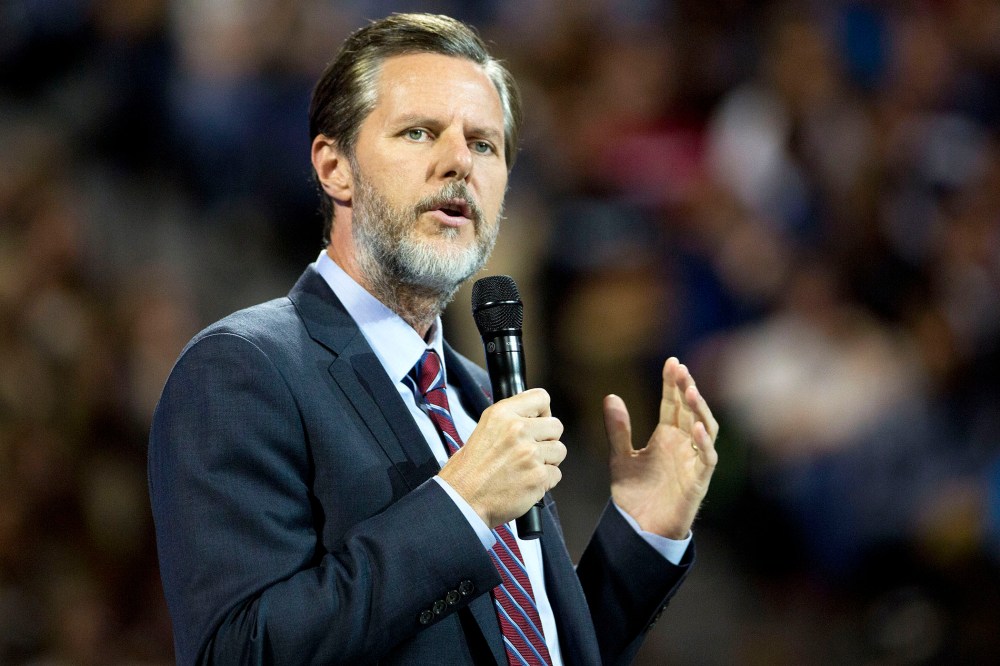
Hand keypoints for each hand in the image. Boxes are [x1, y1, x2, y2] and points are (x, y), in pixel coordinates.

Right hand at [438, 388, 565, 528]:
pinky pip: (556, 474)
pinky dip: (545, 481)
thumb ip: (510, 420)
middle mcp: (517, 429)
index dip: (542, 412)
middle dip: (547, 439)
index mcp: (502, 414)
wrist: (462, 500)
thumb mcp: (483, 429)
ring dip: (548, 461)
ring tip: (527, 468)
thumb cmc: (468, 470)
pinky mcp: (538, 476)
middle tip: (532, 450)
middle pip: (556, 425)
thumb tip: (534, 420)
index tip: (537, 423)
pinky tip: (526, 482)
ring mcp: (530, 453)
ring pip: (559, 450)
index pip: (541, 398)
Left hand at [604, 357, 718, 538]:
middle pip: (690, 410)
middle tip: (679, 369)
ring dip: (699, 410)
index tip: (671, 362)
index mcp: (667, 436)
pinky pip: (707, 458)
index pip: (673, 403)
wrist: (639, 528)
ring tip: (690, 391)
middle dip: (686, 389)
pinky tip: (696, 428)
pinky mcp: (699, 481)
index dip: (673, 383)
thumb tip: (610, 396)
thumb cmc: (634, 493)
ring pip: (705, 428)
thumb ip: (618, 429)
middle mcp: (683, 445)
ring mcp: (693, 461)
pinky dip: (703, 443)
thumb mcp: (620, 457)